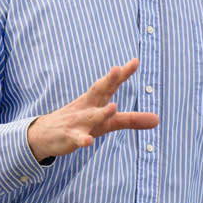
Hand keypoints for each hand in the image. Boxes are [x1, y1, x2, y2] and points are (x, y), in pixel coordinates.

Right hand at [26, 58, 158, 158]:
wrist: (44, 135)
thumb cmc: (80, 123)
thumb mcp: (108, 123)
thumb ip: (132, 120)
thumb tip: (158, 119)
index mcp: (96, 100)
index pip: (111, 85)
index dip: (123, 74)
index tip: (136, 61)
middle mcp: (87, 107)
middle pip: (98, 91)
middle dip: (107, 80)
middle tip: (117, 69)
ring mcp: (77, 121)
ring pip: (90, 116)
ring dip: (101, 112)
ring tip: (114, 107)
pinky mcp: (69, 136)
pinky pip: (77, 138)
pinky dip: (82, 139)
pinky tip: (88, 142)